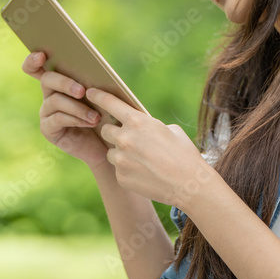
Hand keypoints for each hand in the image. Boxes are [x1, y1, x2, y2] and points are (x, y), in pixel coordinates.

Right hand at [21, 51, 108, 168]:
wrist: (106, 142)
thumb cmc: (105, 114)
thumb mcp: (100, 95)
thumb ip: (92, 81)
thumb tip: (93, 69)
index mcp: (58, 81)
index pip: (37, 67)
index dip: (33, 60)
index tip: (41, 55)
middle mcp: (48, 94)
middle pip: (47, 79)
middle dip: (65, 83)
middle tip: (82, 91)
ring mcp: (46, 112)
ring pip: (56, 101)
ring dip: (78, 107)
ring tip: (96, 116)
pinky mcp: (48, 129)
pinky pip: (59, 119)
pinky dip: (76, 119)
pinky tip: (90, 122)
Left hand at [85, 87, 218, 207]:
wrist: (189, 185)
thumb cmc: (184, 155)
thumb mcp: (171, 130)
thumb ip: (149, 126)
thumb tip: (139, 127)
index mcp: (137, 122)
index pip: (110, 103)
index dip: (98, 96)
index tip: (90, 93)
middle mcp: (124, 139)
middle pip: (105, 130)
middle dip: (114, 132)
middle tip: (126, 137)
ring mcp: (121, 159)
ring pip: (111, 152)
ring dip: (120, 153)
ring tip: (140, 159)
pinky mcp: (121, 177)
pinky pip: (118, 169)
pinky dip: (127, 170)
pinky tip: (144, 173)